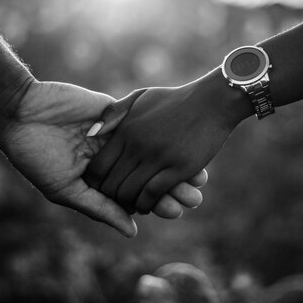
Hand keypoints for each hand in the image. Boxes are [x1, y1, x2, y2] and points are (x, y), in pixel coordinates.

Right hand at [0, 81, 206, 236]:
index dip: (156, 203)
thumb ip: (100, 208)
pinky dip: (162, 135)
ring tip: (199, 175)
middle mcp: (111, 161)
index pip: (135, 196)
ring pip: (152, 153)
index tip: (178, 211)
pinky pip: (143, 126)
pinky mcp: (116, 114)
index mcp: (100, 182)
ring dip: (173, 164)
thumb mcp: (66, 189)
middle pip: (148, 176)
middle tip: (196, 197)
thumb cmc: (37, 156)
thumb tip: (132, 232)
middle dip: (172, 187)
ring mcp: (116, 138)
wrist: (22, 113)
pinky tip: (182, 142)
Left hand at [84, 70, 243, 213]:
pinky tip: (149, 204)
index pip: (98, 167)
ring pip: (131, 193)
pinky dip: (147, 204)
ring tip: (133, 205)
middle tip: (117, 201)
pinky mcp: (179, 168)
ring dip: (130, 204)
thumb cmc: (175, 100)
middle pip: (111, 185)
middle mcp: (138, 145)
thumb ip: (114, 114)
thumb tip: (90, 134)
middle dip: (111, 198)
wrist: (212, 102)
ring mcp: (159, 157)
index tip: (102, 187)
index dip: (96, 183)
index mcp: (126, 130)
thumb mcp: (140, 97)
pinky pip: (153, 195)